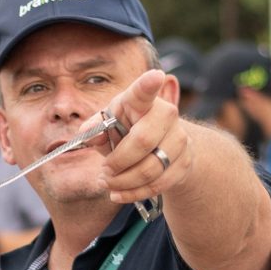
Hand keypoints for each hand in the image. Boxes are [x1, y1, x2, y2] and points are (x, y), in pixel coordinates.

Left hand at [98, 70, 190, 205]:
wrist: (163, 147)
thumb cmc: (128, 131)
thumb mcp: (109, 126)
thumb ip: (96, 128)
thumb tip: (86, 133)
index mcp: (141, 101)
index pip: (144, 91)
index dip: (149, 84)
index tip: (155, 76)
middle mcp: (166, 115)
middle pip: (143, 141)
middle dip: (118, 162)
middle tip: (104, 171)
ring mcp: (179, 138)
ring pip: (151, 168)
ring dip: (124, 182)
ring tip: (110, 183)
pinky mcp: (185, 162)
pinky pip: (159, 184)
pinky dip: (135, 193)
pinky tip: (120, 193)